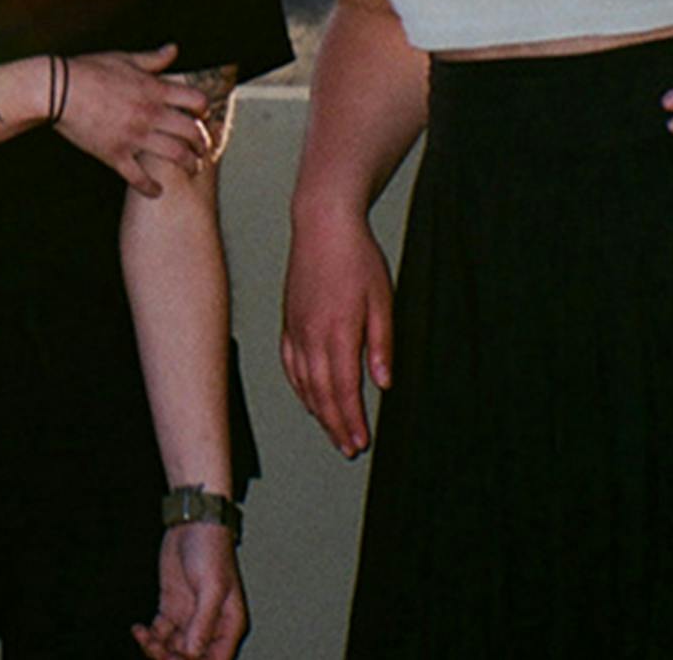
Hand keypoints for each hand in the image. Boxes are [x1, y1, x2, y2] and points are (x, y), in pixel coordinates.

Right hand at [54, 45, 213, 198]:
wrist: (58, 89)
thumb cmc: (88, 70)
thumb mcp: (124, 58)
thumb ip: (153, 59)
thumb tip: (173, 49)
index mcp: (154, 89)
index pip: (196, 101)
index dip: (204, 110)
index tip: (202, 116)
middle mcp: (150, 114)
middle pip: (191, 132)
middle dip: (202, 143)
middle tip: (203, 149)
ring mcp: (134, 137)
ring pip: (174, 156)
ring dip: (189, 164)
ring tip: (192, 168)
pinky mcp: (115, 154)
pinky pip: (139, 177)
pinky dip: (150, 187)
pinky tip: (157, 191)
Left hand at [134, 522, 247, 659]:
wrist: (192, 522)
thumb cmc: (211, 549)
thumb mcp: (211, 587)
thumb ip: (202, 621)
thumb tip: (192, 652)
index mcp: (229, 625)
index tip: (175, 659)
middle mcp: (210, 625)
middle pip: (191, 658)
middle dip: (171, 658)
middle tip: (155, 649)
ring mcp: (189, 618)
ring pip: (173, 649)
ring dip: (156, 649)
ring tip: (144, 636)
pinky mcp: (171, 608)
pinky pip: (159, 633)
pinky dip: (148, 636)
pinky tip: (139, 629)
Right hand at [280, 205, 392, 455]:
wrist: (322, 225)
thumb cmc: (356, 257)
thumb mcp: (382, 299)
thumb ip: (382, 344)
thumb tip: (383, 382)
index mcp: (338, 333)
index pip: (344, 389)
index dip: (351, 420)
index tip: (360, 441)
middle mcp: (311, 336)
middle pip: (321, 393)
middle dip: (335, 425)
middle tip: (348, 447)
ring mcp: (296, 329)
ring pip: (303, 383)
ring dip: (317, 411)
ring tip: (331, 431)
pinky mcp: (288, 321)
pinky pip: (290, 364)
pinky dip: (298, 387)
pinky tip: (307, 397)